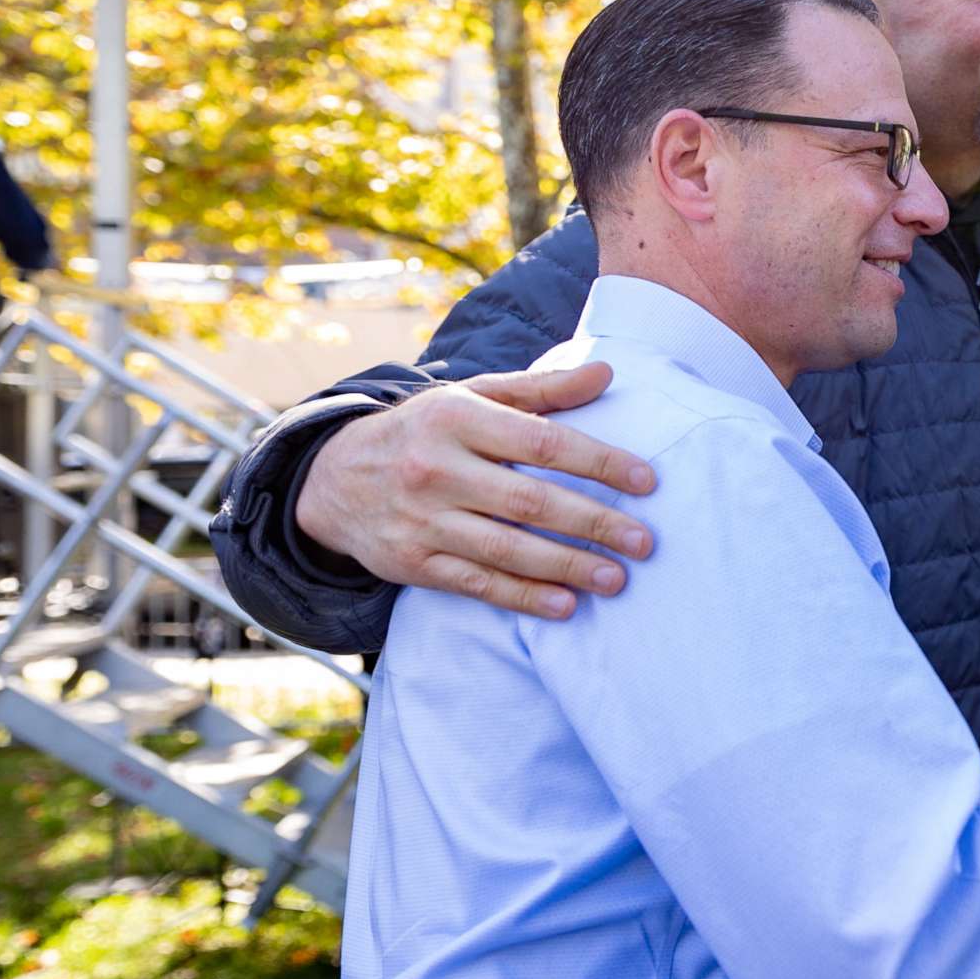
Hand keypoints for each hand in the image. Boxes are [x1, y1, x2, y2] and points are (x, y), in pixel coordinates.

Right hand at [295, 361, 657, 618]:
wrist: (333, 478)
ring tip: (617, 578)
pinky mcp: (412, 563)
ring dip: (567, 566)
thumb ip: (540, 390)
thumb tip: (607, 374)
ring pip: (506, 549)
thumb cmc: (425, 432)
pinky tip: (565, 605)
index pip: (542, 442)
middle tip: (644, 541)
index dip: (598, 462)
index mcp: (457, 418)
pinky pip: (477, 584)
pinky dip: (523, 596)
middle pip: (530, 501)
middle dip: (593, 523)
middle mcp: (437, 469)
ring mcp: (422, 519)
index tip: (647, 481)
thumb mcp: (472, 398)